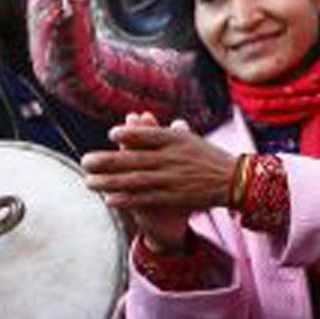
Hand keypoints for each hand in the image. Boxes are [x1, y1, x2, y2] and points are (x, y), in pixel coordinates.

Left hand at [81, 113, 234, 251]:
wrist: (234, 181)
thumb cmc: (207, 157)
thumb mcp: (188, 138)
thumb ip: (161, 130)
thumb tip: (135, 119)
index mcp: (176, 139)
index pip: (149, 135)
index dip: (128, 135)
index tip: (111, 135)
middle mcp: (172, 158)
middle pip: (134, 159)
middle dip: (107, 161)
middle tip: (85, 161)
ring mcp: (173, 179)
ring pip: (135, 180)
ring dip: (109, 182)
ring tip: (88, 182)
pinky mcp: (174, 197)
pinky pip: (146, 198)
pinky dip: (127, 199)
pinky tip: (109, 199)